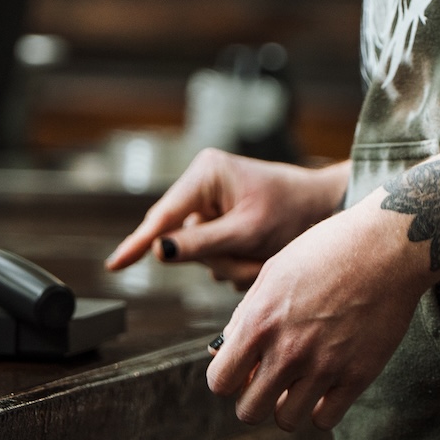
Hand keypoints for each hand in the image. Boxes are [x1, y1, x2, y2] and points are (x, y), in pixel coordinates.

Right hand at [106, 151, 347, 288]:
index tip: (115, 265)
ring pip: (200, 255)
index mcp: (205, 174)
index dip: (138, 243)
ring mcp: (209, 205)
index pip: (164, 217)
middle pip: (183, 241)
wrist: (325, 209)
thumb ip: (201, 245)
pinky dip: (236, 262)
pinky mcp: (219, 222)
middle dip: (218, 258)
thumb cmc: (292, 213)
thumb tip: (159, 252)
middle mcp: (202, 185)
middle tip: (252, 260)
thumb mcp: (246, 232)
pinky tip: (259, 253)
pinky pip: (214, 255)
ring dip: (231, 264)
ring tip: (264, 253)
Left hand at [207, 201, 429, 430]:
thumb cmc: (326, 252)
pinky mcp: (357, 376)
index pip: (219, 382)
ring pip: (286, 421)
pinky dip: (320, 409)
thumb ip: (245, 316)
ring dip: (286, 407)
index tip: (243, 369)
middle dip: (253, 399)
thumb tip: (222, 351)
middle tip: (268, 381)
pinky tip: (324, 387)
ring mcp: (324, 366)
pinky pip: (325, 419)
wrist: (387, 247)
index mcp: (259, 322)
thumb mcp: (273, 273)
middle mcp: (287, 350)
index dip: (227, 379)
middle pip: (249, 412)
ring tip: (297, 384)